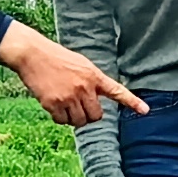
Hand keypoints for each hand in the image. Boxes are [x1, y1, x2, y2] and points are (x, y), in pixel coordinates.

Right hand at [0, 22, 147, 127]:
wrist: (32, 54)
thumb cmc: (56, 58)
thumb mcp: (80, 65)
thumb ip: (91, 82)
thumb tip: (94, 105)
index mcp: (93, 76)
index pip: (117, 91)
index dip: (132, 102)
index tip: (145, 110)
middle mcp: (84, 87)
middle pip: (96, 116)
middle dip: (89, 115)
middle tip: (79, 107)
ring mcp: (69, 96)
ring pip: (79, 122)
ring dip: (73, 118)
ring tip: (65, 104)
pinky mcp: (53, 103)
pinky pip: (62, 121)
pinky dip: (59, 118)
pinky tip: (54, 105)